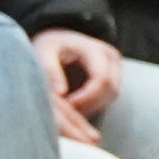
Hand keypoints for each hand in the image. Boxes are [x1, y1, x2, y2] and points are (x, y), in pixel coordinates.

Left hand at [30, 27, 120, 143]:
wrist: (58, 36)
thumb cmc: (48, 46)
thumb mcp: (44, 53)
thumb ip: (51, 70)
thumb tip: (60, 93)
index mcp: (93, 49)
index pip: (101, 79)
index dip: (87, 98)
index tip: (67, 107)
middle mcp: (109, 56)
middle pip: (112, 89)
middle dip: (92, 107)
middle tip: (72, 122)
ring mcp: (114, 66)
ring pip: (112, 95)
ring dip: (93, 108)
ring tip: (71, 117)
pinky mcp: (113, 75)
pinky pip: (109, 95)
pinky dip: (94, 105)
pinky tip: (77, 114)